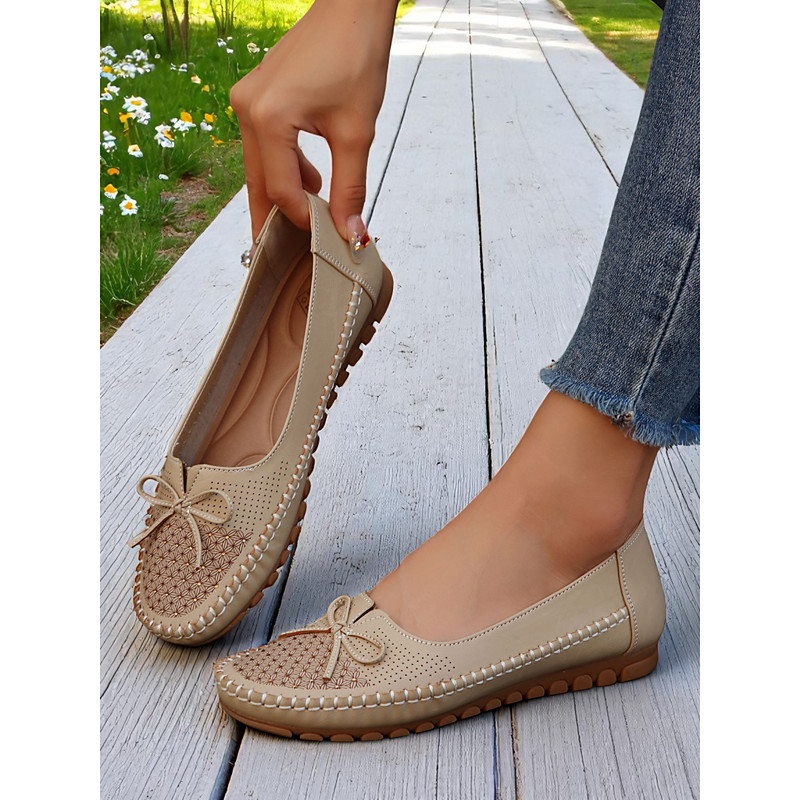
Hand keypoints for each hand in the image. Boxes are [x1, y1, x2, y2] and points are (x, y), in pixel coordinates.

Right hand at [230, 0, 397, 246]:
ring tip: (310, 218)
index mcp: (267, 117)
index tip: (326, 240)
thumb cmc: (356, 56)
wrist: (351, 8)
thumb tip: (350, 234)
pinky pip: (264, 145)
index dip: (303, 219)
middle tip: (284, 256)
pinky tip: (310, 178)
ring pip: (260, 165)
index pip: (280, 188)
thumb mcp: (357, 132)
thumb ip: (350, 189)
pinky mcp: (255, 95)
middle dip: (277, 218)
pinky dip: (284, 167)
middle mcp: (246, 109)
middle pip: (259, 182)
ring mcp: (246, 100)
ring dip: (284, 192)